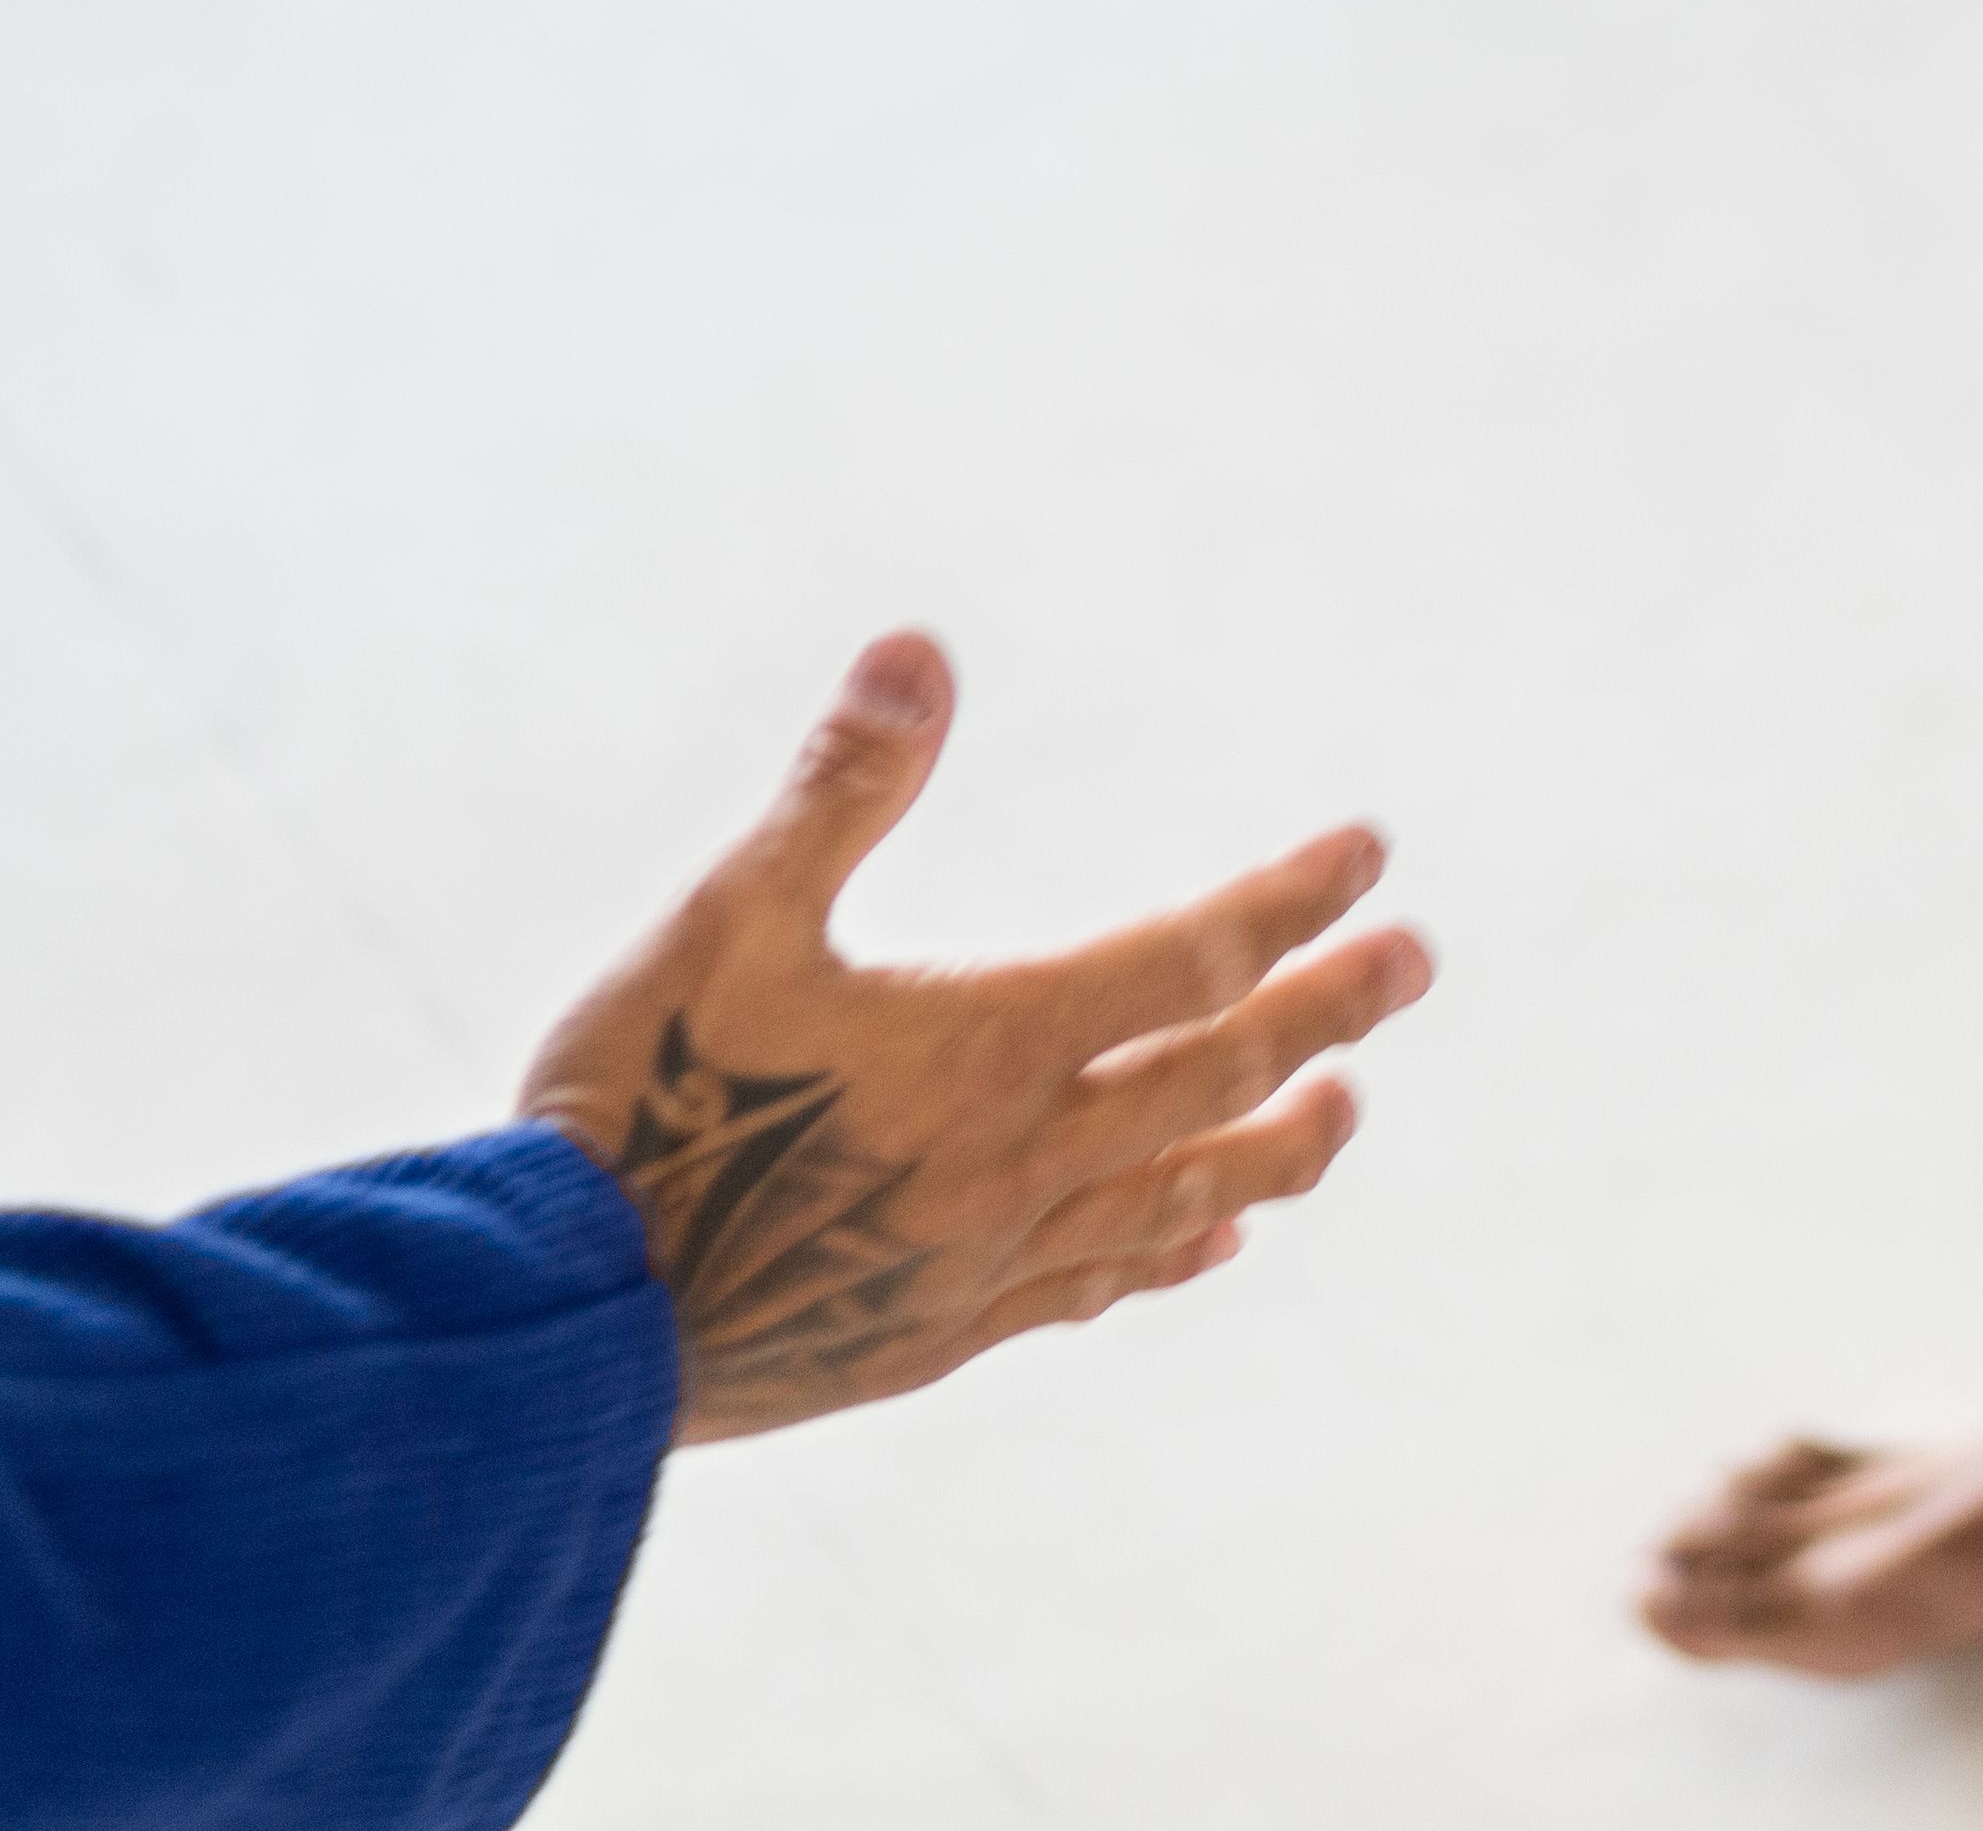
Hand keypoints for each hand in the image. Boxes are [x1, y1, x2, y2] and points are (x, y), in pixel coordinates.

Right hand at [519, 632, 1432, 1445]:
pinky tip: (1206, 1243)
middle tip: (1416, 965)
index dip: (1289, 903)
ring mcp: (985, 1260)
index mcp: (988, 1045)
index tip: (1369, 853)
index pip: (1190, 960)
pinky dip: (1168, 1253)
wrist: (567, 1322)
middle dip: (1327, 1013)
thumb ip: (838, 789)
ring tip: (1348, 1109)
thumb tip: (919, 648)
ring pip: (1181, 1199)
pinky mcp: (936, 1333)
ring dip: (1278, 1146)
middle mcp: (1017, 1160)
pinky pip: (1092, 1288)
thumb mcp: (726, 918)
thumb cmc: (639, 1097)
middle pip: (1218, 1077)